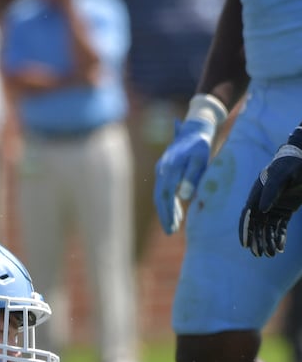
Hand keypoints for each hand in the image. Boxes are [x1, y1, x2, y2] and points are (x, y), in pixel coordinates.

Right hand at [153, 118, 212, 233]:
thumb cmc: (200, 145)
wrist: (194, 130)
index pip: (165, 195)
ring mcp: (161, 170)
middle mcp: (161, 170)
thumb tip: (184, 197)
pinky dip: (168, 202)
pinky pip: (163, 190)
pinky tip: (176, 212)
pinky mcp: (164, 171)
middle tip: (170, 232)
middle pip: (159, 197)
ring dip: (166, 211)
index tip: (171, 227)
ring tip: (173, 226)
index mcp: (169, 169)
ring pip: (160, 195)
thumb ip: (192, 177)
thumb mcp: (200, 159)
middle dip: (164, 215)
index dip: (167, 213)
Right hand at [240, 144, 301, 256]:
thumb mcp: (283, 176)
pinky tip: (281, 248)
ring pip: (267, 228)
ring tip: (272, 254)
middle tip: (260, 254)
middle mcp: (262, 201)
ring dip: (268, 241)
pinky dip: (279, 237)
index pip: (247, 215)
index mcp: (257, 193)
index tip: (245, 245)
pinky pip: (279, 226)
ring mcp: (273, 206)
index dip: (245, 230)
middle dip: (257, 240)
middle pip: (256, 224)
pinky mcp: (284, 210)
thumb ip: (271, 191)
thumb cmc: (294, 165)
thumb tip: (261, 210)